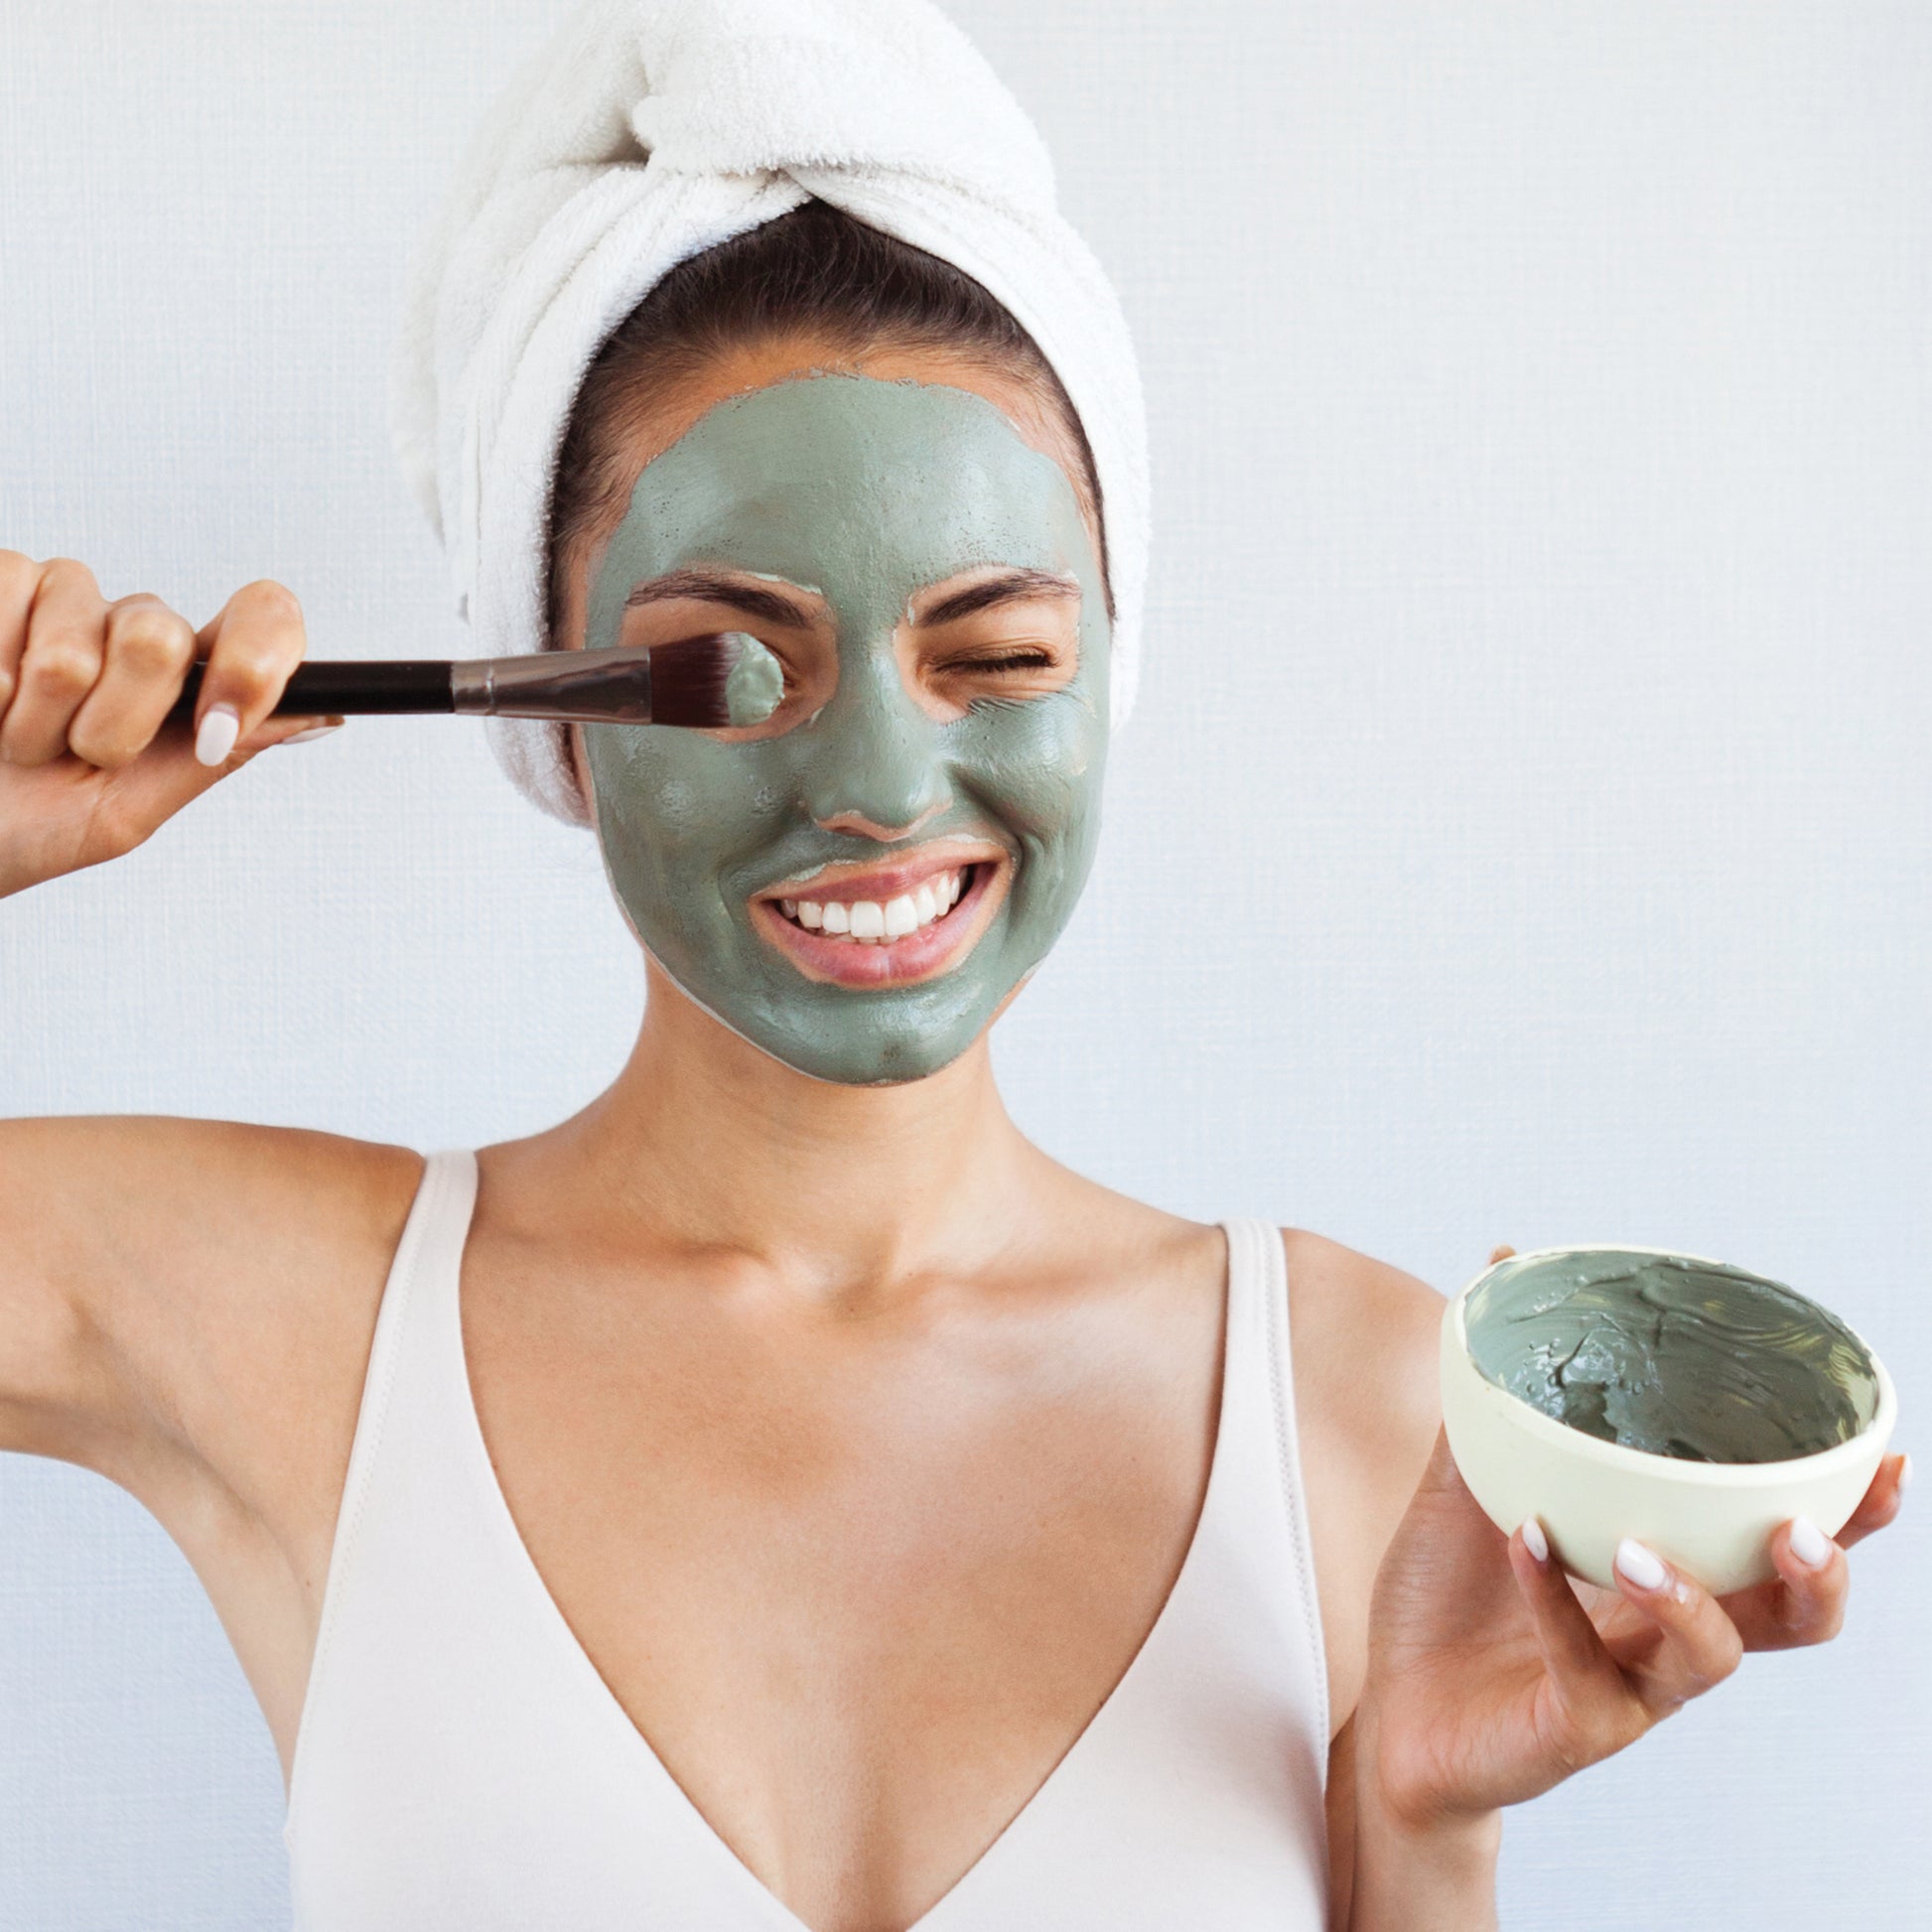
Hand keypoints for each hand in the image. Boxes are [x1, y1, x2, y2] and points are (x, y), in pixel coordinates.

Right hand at [0, 552, 336, 896]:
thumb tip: (322, 715)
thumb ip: (219, 755)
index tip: (215, 730)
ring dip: (36, 714)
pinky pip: (8, 591)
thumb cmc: (33, 823)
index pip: (265, 620)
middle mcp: (141, 630)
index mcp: (192, 684)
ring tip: (20, 738)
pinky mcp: (6, 580)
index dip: (252, 664)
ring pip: (74, 638)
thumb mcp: (132, 810)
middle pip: (160, 637)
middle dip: (113, 723)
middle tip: (79, 756)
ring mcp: (73, 601)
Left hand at [1357, 1243, 1909, 1830]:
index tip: (1885, 1459)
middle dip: (1820, 1574)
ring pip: (1714, 1658)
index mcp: (1671, 1569)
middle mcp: (1669, 1630)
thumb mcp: (1466, 1480)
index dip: (1850, 1516)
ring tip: (1642, 1549)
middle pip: (1792, 1617)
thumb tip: (1501, 1262)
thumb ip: (1489, 1394)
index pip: (1782, 1546)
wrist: (1390, 1712)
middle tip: (1799, 1528)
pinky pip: (1586, 1669)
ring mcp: (1632, 1687)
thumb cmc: (1447, 1598)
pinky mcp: (1578, 1727)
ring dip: (1692, 1601)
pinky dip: (1555, 1604)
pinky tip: (1525, 1543)